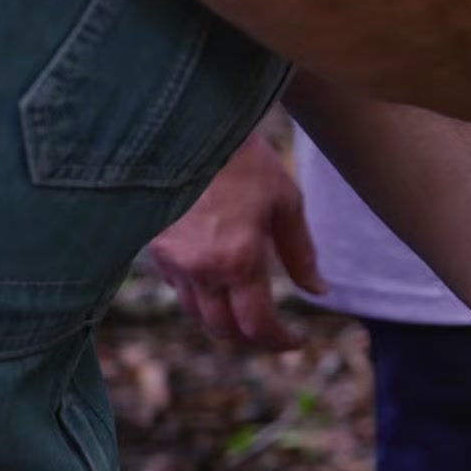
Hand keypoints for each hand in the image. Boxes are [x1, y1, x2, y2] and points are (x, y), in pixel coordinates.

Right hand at [149, 125, 327, 348]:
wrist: (188, 129)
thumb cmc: (246, 162)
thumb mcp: (286, 203)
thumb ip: (301, 254)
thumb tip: (319, 291)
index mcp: (237, 260)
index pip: (256, 325)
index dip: (279, 341)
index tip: (296, 342)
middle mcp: (199, 268)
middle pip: (223, 329)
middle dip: (252, 336)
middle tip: (274, 328)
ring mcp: (170, 260)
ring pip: (196, 314)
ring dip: (223, 319)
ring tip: (249, 307)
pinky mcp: (151, 247)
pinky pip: (177, 288)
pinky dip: (200, 295)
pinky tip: (219, 278)